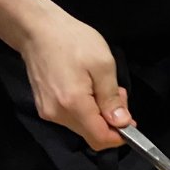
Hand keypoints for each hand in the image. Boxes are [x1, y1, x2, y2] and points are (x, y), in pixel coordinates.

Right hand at [18, 8, 133, 150]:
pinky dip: (85, 108)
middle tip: (118, 92)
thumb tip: (122, 123)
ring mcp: (47, 111)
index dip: (119, 136)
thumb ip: (111, 97)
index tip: (131, 122)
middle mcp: (57, 114)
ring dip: (98, 113)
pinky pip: (70, 117)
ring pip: (81, 126)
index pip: (99, 139)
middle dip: (110, 120)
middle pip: (91, 133)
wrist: (39, 31)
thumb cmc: (74, 41)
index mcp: (73, 105)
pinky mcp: (44, 105)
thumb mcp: (103, 65)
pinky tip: (88, 87)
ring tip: (102, 85)